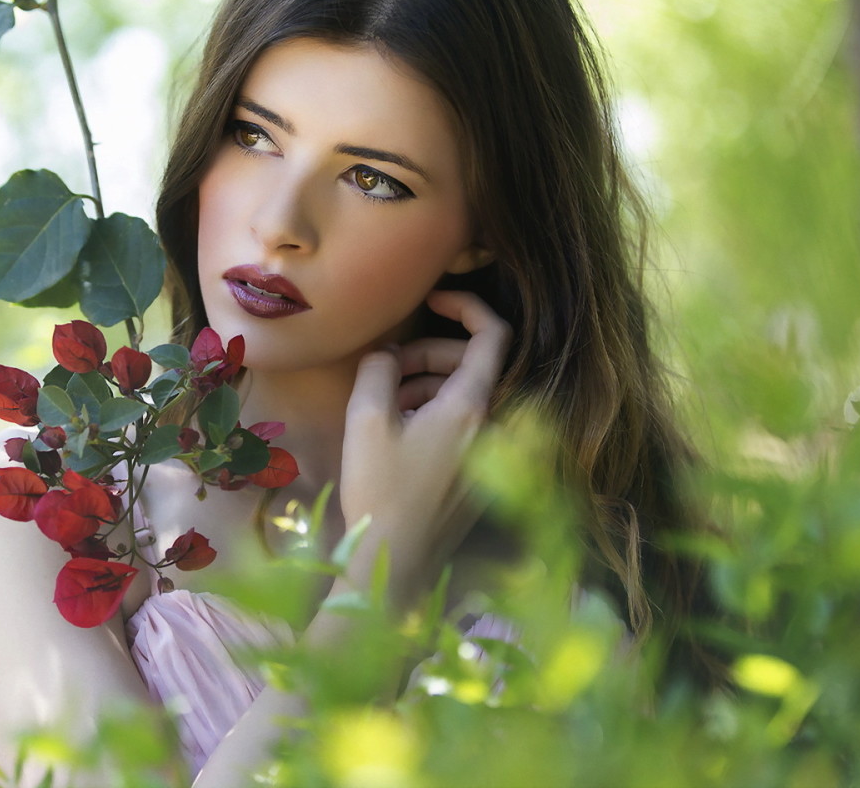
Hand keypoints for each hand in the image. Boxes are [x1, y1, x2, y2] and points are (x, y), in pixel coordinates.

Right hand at [336, 291, 511, 606]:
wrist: (394, 562)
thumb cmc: (379, 490)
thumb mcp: (366, 419)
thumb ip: (379, 370)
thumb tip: (388, 353)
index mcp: (471, 407)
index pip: (493, 334)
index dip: (465, 305)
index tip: (432, 298)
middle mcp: (492, 426)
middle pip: (472, 364)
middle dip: (429, 352)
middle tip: (387, 364)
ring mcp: (489, 454)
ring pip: (467, 394)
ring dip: (427, 384)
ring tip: (384, 400)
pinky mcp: (480, 476)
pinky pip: (466, 424)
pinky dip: (435, 413)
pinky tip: (397, 430)